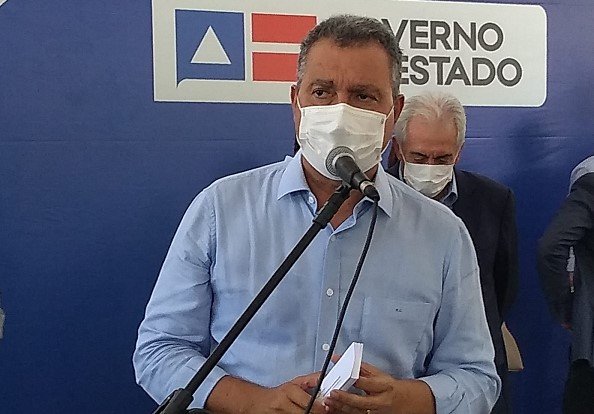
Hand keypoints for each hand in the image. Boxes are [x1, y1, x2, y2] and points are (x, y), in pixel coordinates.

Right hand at [207, 373, 325, 413]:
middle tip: (326, 411)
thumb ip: (309, 380)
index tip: (327, 407)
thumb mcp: (293, 383)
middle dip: (317, 412)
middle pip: (306, 412)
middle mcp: (284, 405)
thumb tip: (323, 376)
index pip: (309, 402)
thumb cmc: (277, 394)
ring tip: (315, 412)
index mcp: (289, 392)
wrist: (257, 403)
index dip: (320, 406)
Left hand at [322, 359, 434, 413]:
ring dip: (342, 408)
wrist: (411, 402)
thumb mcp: (381, 374)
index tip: (341, 376)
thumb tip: (341, 358)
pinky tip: (337, 409)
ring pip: (358, 413)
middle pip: (361, 402)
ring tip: (329, 403)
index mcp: (385, 386)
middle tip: (332, 394)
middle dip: (345, 398)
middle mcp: (382, 401)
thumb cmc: (393, 387)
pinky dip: (347, 413)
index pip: (367, 382)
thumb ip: (361, 368)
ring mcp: (379, 413)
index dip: (353, 379)